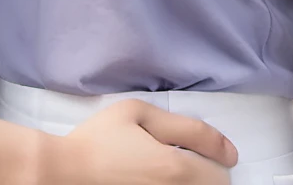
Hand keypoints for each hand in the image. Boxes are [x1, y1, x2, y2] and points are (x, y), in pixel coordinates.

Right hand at [59, 98, 237, 183]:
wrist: (66, 172)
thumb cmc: (100, 137)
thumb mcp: (138, 113)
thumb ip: (184, 126)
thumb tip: (226, 149)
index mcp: (175, 169)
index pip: (221, 175)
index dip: (216, 158)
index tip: (205, 150)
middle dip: (205, 173)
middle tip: (183, 158)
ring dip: (190, 181)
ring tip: (164, 170)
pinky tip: (153, 178)